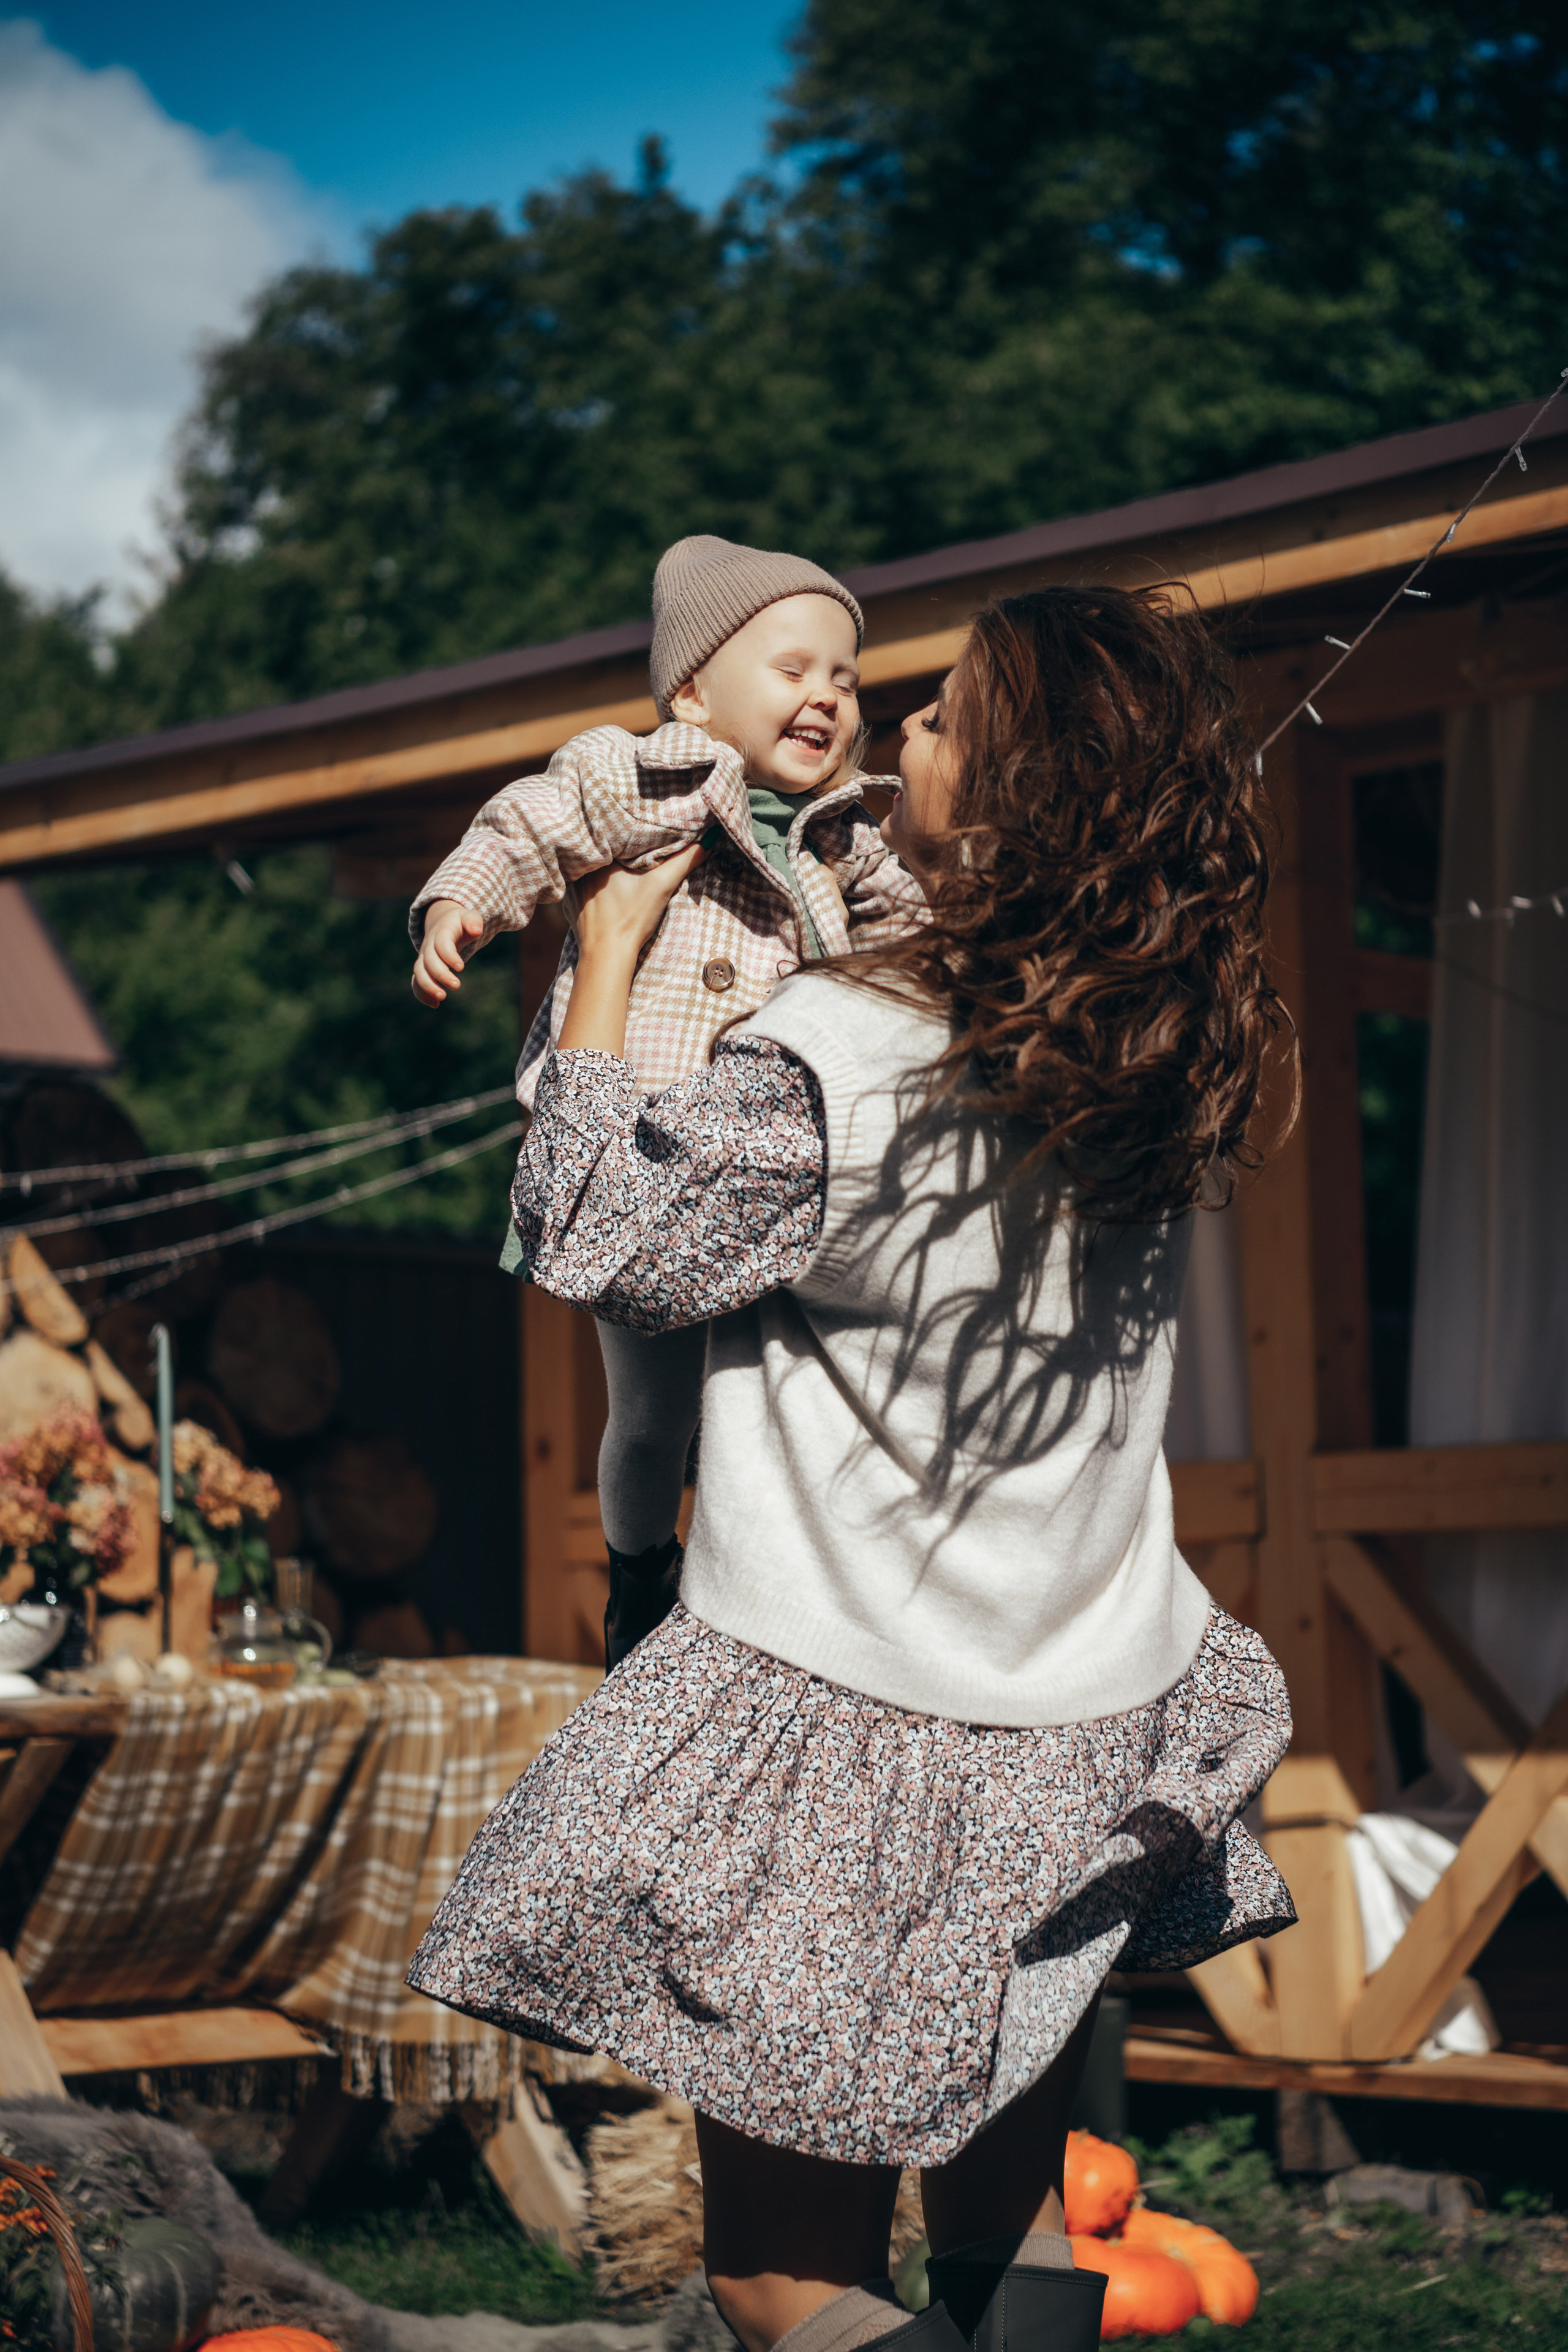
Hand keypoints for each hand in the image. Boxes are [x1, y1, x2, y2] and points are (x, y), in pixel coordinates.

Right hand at [412, 900, 483, 1003]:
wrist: (443, 922)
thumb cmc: (460, 923)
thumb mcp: (469, 916)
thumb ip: (474, 921)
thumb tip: (477, 930)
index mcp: (442, 932)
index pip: (442, 944)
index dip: (449, 955)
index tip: (461, 967)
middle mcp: (429, 945)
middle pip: (429, 960)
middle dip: (440, 974)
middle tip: (456, 986)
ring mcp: (424, 957)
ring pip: (419, 972)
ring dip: (427, 986)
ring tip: (440, 999)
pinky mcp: (423, 968)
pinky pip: (416, 981)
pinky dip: (422, 994)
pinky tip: (434, 1004)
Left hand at [572, 844, 705, 963]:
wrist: (607, 956)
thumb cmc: (631, 919)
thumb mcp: (662, 885)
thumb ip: (685, 860)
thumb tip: (708, 840)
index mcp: (599, 856)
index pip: (614, 832)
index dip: (628, 831)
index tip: (640, 830)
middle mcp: (579, 869)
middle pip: (602, 851)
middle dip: (615, 849)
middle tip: (631, 849)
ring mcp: (572, 888)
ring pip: (590, 869)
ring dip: (601, 869)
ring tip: (616, 868)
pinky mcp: (571, 905)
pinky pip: (582, 887)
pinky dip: (592, 888)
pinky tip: (604, 891)